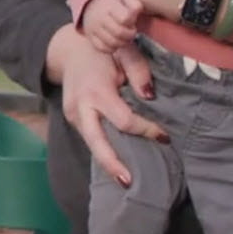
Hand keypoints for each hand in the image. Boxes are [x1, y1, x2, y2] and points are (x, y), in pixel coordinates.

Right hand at [48, 25, 166, 187]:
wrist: (68, 50)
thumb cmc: (101, 51)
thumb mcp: (123, 51)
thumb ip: (139, 71)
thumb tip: (150, 98)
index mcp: (96, 91)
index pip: (124, 120)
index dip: (145, 130)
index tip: (164, 136)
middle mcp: (81, 107)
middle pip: (97, 142)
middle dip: (113, 164)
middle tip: (129, 182)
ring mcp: (72, 115)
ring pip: (91, 144)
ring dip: (107, 163)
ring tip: (125, 179)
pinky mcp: (71, 119)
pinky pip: (89, 138)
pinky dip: (103, 150)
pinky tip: (117, 162)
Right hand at [82, 0, 142, 53]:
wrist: (90, 3)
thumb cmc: (113, 2)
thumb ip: (135, 4)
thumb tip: (136, 15)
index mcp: (111, 6)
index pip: (125, 18)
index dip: (131, 22)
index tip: (131, 21)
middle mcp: (100, 17)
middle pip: (119, 33)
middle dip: (129, 35)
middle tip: (130, 31)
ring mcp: (94, 28)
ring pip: (112, 43)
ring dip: (122, 43)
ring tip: (124, 37)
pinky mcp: (90, 36)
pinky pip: (102, 48)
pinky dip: (112, 48)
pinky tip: (115, 42)